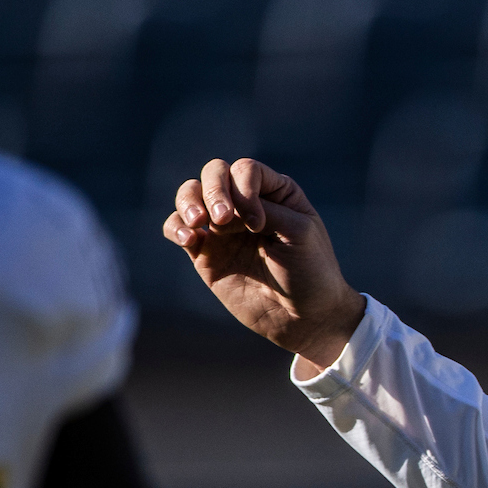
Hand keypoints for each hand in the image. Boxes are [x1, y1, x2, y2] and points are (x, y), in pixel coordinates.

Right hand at [164, 159, 365, 371]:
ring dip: (188, 202)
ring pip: (190, 194)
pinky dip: (175, 227)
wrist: (304, 317)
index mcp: (275, 193)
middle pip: (214, 173)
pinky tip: (188, 240)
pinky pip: (176, 227)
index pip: (246, 170)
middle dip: (213, 190)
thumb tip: (227, 203)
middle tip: (223, 220)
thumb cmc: (312, 272)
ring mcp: (223, 228)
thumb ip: (267, 209)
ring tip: (198, 224)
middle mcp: (246, 204)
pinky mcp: (205, 253)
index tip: (259, 225)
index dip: (245, 190)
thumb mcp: (301, 233)